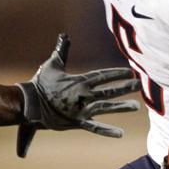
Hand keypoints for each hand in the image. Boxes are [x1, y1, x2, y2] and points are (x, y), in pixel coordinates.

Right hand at [16, 33, 139, 157]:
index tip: (130, 71)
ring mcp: (82, 110)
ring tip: (136, 106)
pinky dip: (107, 131)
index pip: (103, 76)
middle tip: (139, 85)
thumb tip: (64, 35)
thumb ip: (61, 51)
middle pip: (109, 90)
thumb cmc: (40, 83)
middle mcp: (84, 95)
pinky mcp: (77, 122)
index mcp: (79, 81)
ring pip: (106, 107)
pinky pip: (94, 127)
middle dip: (125, 87)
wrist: (29, 104)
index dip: (117, 73)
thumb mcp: (52, 64)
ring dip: (122, 107)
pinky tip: (120, 134)